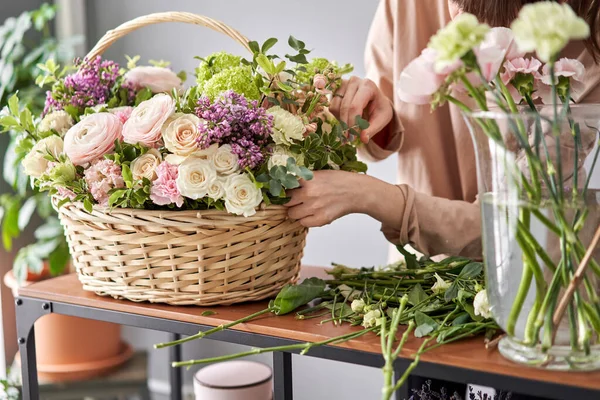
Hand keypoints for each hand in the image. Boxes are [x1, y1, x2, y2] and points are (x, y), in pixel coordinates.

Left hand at [285, 170, 402, 227]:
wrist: (357, 191)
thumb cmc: (339, 181)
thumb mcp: (319, 174)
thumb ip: (303, 179)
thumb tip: (285, 184)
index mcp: (306, 179)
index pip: (283, 186)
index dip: (283, 189)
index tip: (283, 191)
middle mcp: (307, 193)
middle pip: (285, 201)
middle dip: (290, 201)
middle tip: (297, 200)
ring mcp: (313, 208)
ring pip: (292, 214)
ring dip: (296, 211)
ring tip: (306, 207)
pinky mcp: (320, 219)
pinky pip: (303, 223)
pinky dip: (306, 220)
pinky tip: (314, 213)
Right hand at [329, 77, 393, 143]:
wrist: (375, 99)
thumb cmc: (379, 108)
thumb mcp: (382, 119)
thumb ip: (372, 129)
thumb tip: (363, 139)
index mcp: (368, 86)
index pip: (355, 106)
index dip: (352, 123)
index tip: (353, 137)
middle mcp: (354, 81)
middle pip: (344, 107)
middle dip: (346, 125)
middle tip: (349, 138)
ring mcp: (343, 83)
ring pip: (335, 107)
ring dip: (341, 121)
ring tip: (350, 126)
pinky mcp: (335, 89)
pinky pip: (331, 106)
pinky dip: (337, 116)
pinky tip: (346, 118)